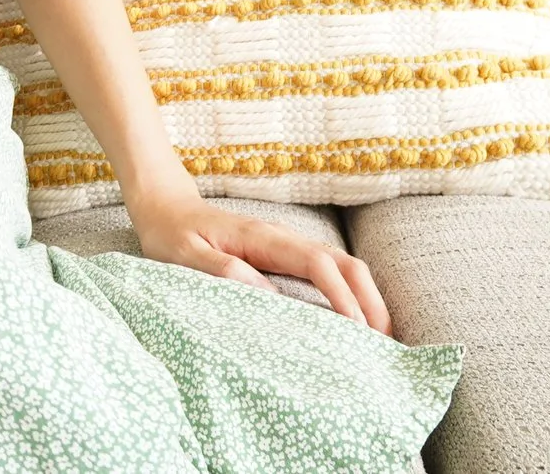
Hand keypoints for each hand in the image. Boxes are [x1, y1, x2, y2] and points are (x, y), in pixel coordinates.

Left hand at [131, 191, 393, 334]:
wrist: (164, 205)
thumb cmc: (171, 232)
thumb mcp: (183, 254)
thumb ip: (221, 270)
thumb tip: (266, 295)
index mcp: (262, 237)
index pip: (317, 264)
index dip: (342, 296)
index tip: (358, 331)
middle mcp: (283, 238)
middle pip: (345, 263)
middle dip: (370, 300)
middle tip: (385, 344)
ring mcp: (287, 245)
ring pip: (343, 266)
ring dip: (366, 299)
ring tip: (379, 340)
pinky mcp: (284, 255)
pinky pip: (328, 273)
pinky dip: (350, 295)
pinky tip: (354, 322)